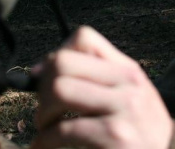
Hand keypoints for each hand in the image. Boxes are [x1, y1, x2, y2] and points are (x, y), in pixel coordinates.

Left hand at [31, 26, 173, 148]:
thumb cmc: (137, 131)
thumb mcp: (126, 96)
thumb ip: (93, 78)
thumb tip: (37, 71)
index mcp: (127, 69)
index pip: (84, 37)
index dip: (55, 56)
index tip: (46, 80)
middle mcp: (128, 83)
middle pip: (63, 63)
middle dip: (42, 88)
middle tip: (45, 110)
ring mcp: (124, 109)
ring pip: (60, 91)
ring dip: (42, 114)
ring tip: (46, 128)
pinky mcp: (116, 137)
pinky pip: (64, 130)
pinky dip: (44, 140)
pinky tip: (44, 146)